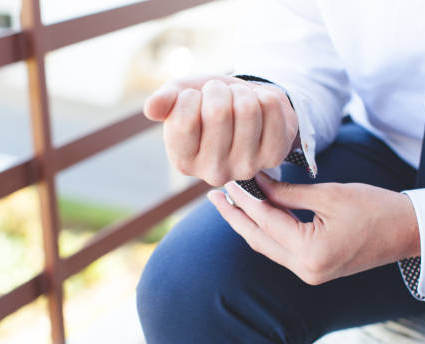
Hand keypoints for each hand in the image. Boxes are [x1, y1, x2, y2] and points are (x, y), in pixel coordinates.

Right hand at [143, 74, 298, 185]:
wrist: (246, 107)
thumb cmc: (206, 104)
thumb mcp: (180, 98)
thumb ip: (163, 102)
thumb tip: (150, 108)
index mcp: (183, 162)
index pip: (184, 122)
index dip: (189, 97)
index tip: (193, 98)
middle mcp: (213, 173)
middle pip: (218, 113)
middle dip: (217, 90)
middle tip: (218, 96)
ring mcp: (246, 167)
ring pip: (247, 108)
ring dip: (241, 92)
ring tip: (237, 99)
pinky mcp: (273, 155)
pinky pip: (270, 108)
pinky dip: (264, 96)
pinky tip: (258, 108)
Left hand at [207, 171, 420, 284]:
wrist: (408, 232)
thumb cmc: (376, 208)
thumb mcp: (329, 195)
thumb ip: (288, 193)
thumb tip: (258, 184)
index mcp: (311, 252)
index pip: (266, 221)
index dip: (244, 199)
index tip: (229, 180)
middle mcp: (306, 270)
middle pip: (258, 239)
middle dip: (234, 217)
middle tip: (213, 196)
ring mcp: (310, 274)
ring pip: (266, 247)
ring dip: (247, 225)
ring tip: (228, 204)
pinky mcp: (314, 270)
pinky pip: (280, 251)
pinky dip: (265, 233)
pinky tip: (254, 217)